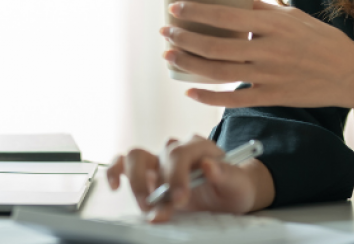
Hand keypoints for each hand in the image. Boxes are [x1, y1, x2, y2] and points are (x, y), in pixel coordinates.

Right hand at [105, 135, 268, 221]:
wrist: (228, 192)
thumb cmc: (233, 187)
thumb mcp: (237, 184)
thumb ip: (225, 175)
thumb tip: (209, 165)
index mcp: (199, 146)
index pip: (181, 153)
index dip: (177, 176)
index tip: (179, 198)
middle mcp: (176, 148)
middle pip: (158, 156)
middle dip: (158, 184)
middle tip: (162, 207)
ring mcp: (159, 159)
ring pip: (136, 157)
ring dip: (137, 183)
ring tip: (146, 205)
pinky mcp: (147, 171)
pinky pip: (123, 164)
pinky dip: (115, 172)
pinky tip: (115, 186)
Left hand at [162, 0, 353, 109]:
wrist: (352, 73)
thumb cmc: (322, 40)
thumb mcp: (293, 16)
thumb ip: (261, 9)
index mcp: (273, 25)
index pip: (225, 16)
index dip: (196, 12)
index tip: (174, 8)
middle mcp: (269, 51)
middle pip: (216, 46)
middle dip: (184, 38)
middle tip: (165, 32)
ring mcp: (270, 76)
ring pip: (219, 72)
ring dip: (189, 64)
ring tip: (169, 55)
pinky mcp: (273, 97)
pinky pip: (234, 99)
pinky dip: (209, 96)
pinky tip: (190, 90)